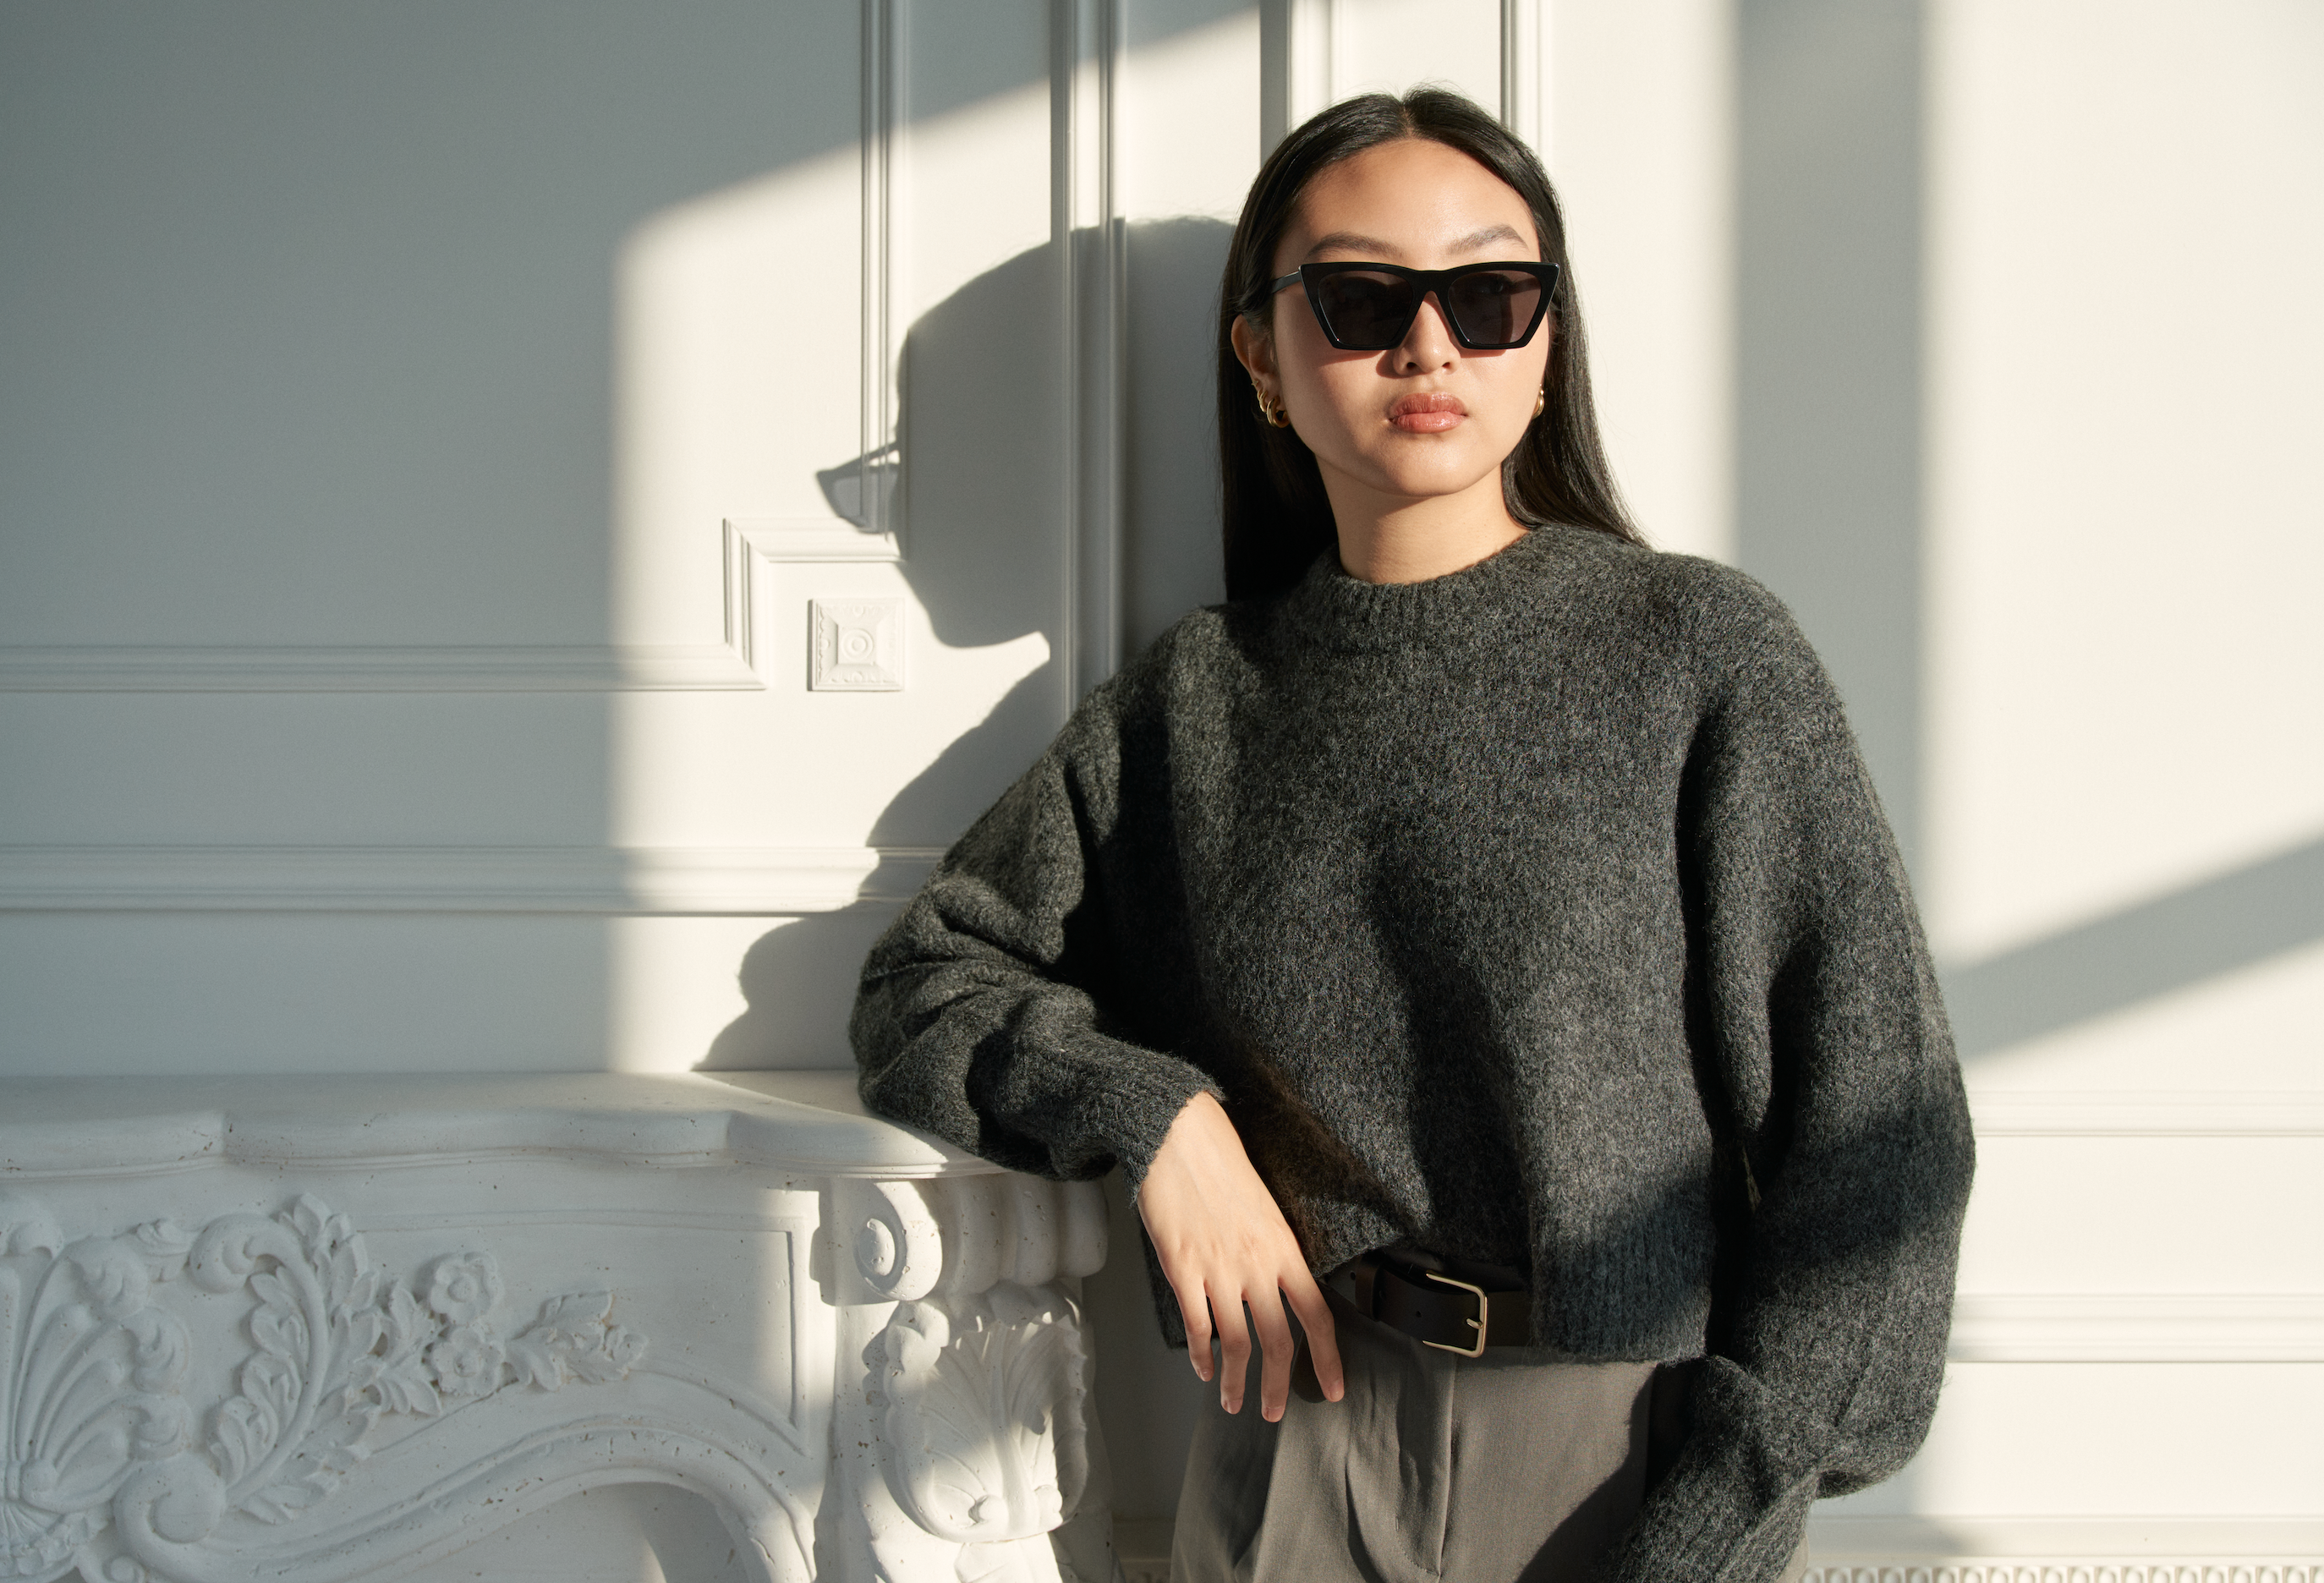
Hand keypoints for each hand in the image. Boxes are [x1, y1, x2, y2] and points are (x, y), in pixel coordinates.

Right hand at [1135, 1091, 1344, 1420]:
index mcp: (1284, 1248)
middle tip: (1273, 1411)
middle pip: (1277, 1341)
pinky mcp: (1182, 1268)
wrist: (1179, 1136)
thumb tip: (1277, 1288)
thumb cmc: (1220, 1163)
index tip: (1332, 1389)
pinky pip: (1197, 1326)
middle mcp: (1257, 1264)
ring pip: (1237, 1343)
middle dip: (1277, 1385)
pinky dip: (1202, 1356)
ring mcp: (1218, 1268)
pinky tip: (1204, 1369)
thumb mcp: (1264, 1207)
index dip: (1327, 1358)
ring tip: (1233, 1401)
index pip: (1317, 1315)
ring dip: (1236, 1381)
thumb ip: (1272, 1249)